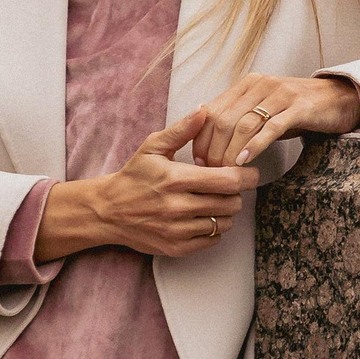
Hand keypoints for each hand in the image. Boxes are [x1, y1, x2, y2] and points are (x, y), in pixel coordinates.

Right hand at [36, 109, 260, 260]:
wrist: (107, 211)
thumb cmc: (134, 176)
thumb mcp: (153, 147)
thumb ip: (181, 130)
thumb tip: (203, 110)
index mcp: (176, 179)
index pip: (228, 181)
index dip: (246, 177)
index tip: (251, 173)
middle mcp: (178, 207)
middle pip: (231, 203)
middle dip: (236, 193)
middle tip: (227, 186)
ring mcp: (177, 230)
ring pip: (224, 223)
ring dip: (226, 211)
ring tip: (214, 200)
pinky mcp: (176, 248)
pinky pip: (213, 240)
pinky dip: (214, 229)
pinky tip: (203, 217)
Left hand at [193, 75, 359, 167]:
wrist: (339, 98)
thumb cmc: (297, 110)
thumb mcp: (265, 111)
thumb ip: (240, 120)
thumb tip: (210, 144)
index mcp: (248, 84)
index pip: (212, 110)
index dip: (201, 138)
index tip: (198, 160)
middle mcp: (261, 85)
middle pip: (225, 119)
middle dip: (213, 149)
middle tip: (210, 171)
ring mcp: (280, 94)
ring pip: (244, 124)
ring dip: (231, 151)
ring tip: (225, 171)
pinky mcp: (299, 107)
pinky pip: (271, 128)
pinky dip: (255, 145)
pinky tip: (246, 161)